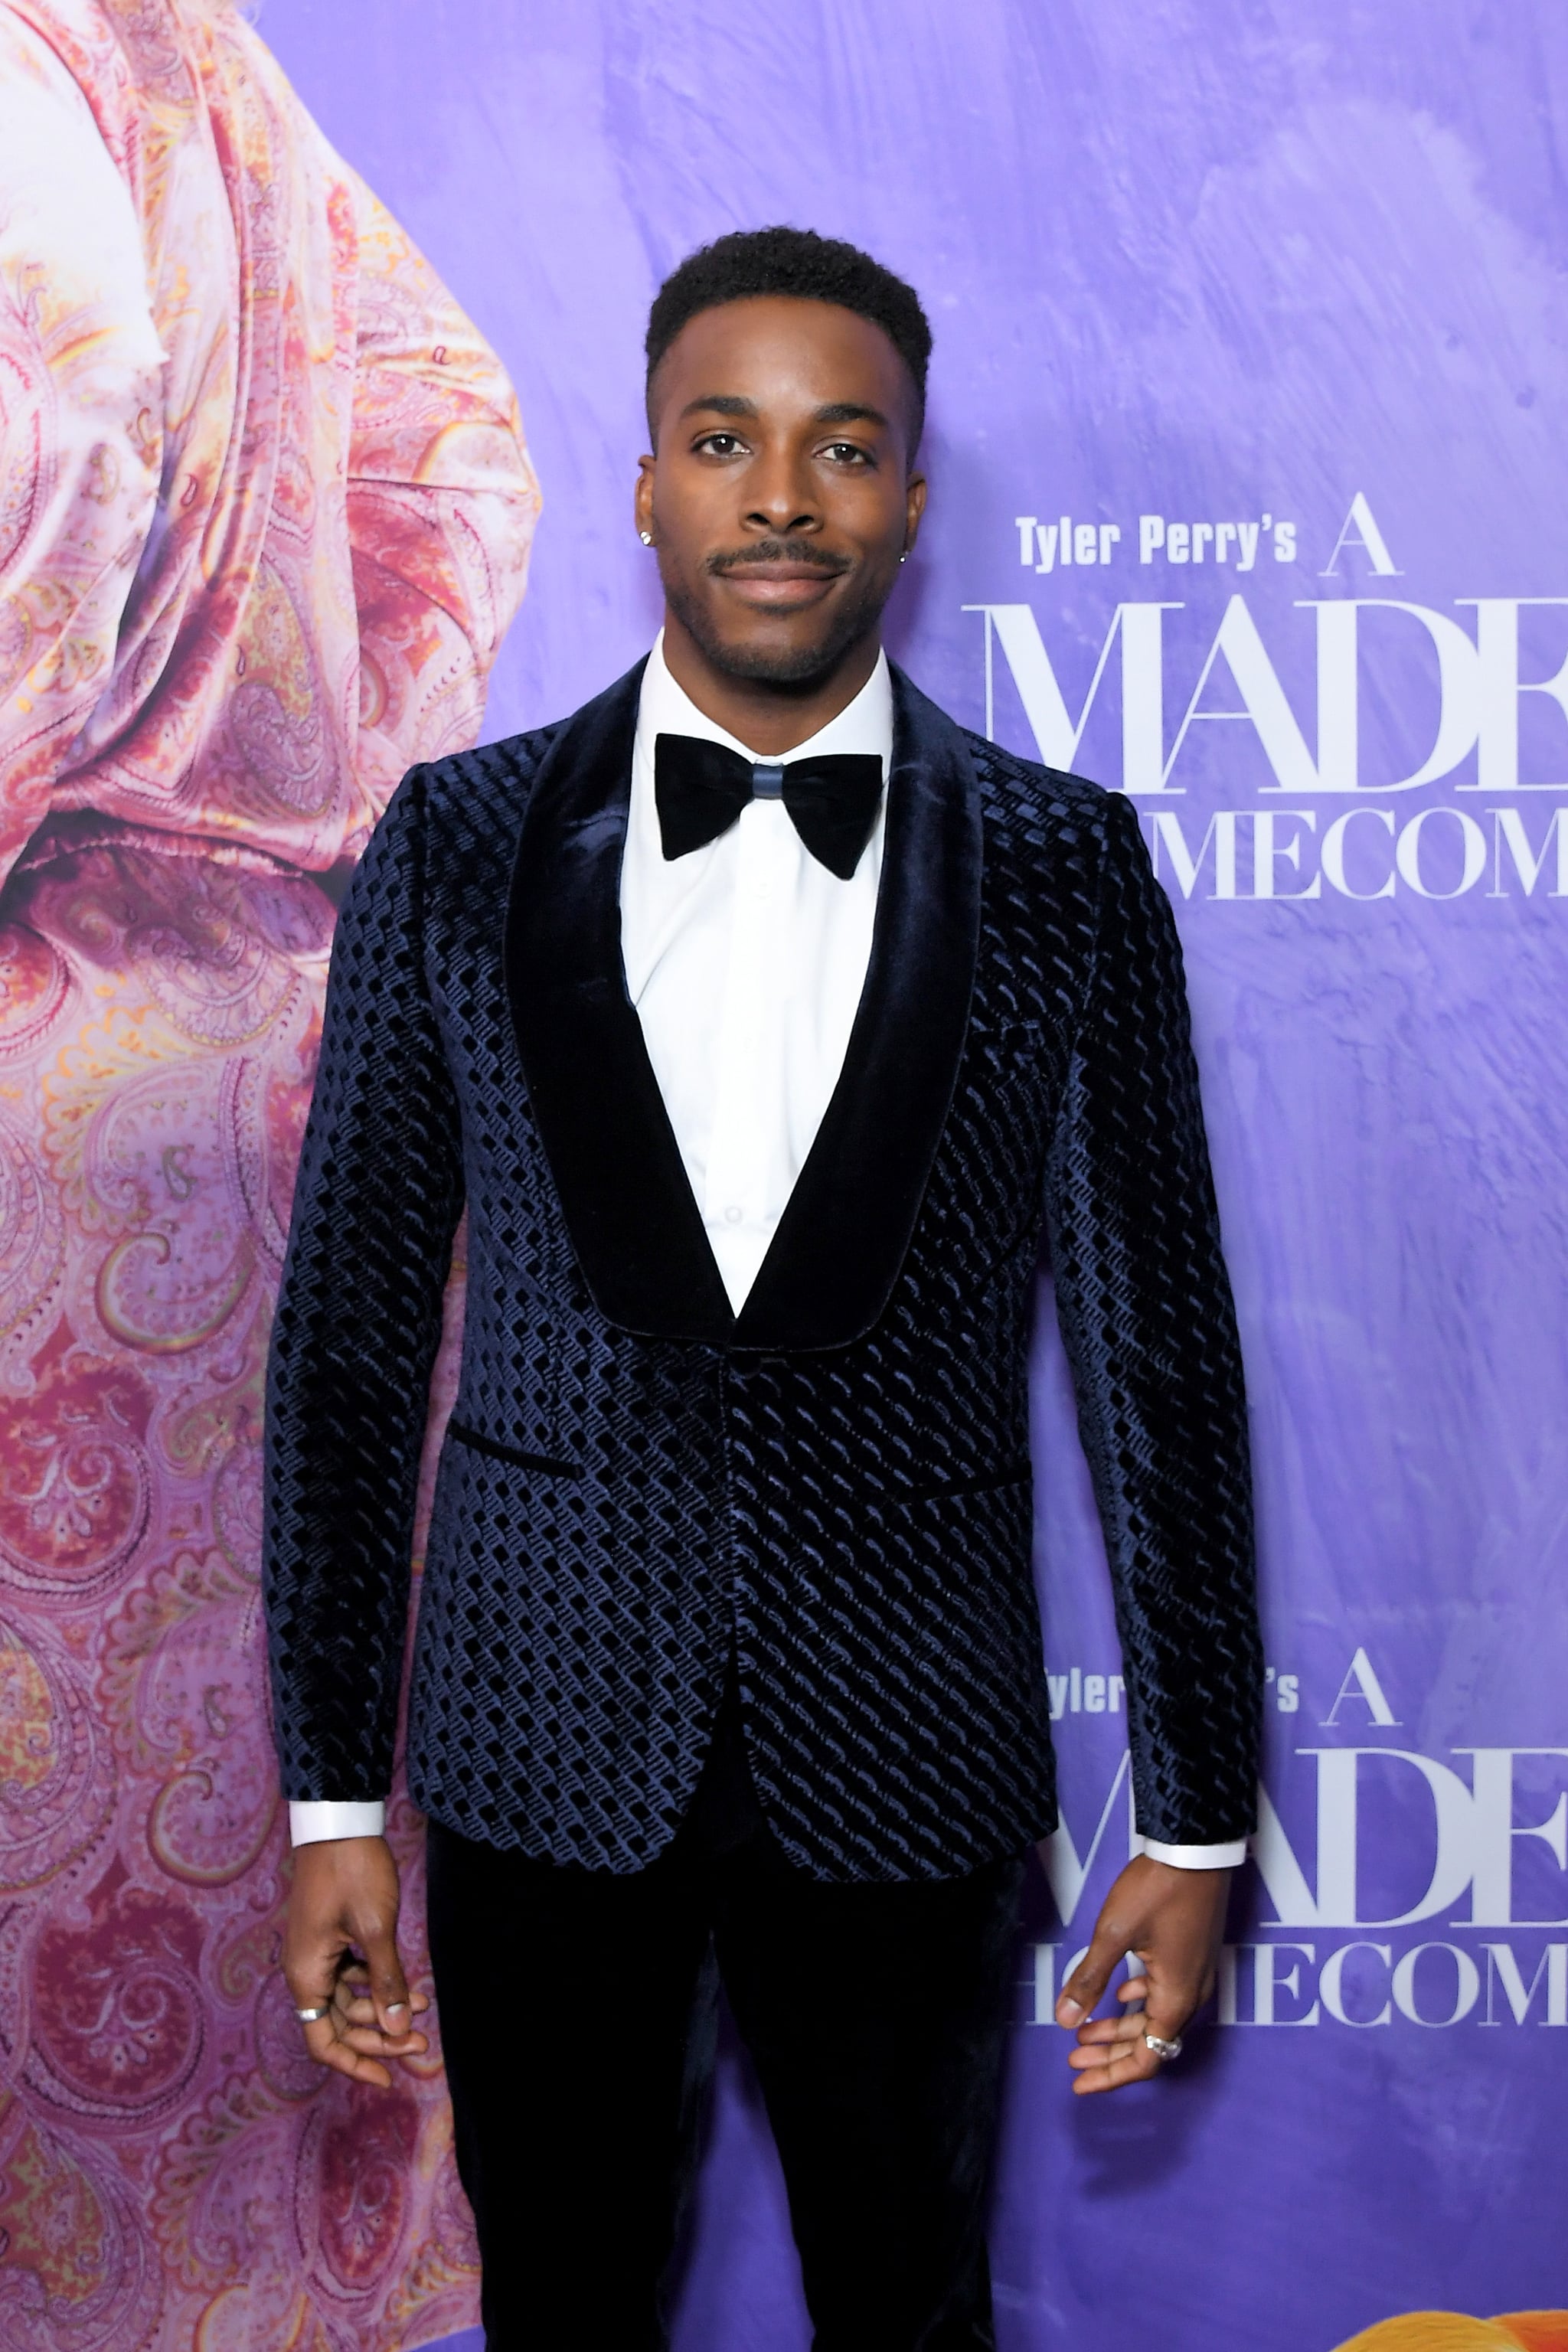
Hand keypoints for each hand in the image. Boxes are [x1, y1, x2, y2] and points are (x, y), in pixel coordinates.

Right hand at [283, 1834, 429, 2087]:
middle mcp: (308, 1971)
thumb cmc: (352, 1872)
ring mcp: (320, 1954)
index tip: (388, 2079)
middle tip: (423, 2044)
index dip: (355, 2064)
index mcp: (307, 1976)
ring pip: (352, 2000)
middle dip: (381, 2036)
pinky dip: (382, 1983)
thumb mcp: (376, 1930)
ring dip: (386, 2009)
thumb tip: (398, 2030)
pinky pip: (356, 1975)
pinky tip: (412, 1986)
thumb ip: (386, 1983)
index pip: (323, 2042)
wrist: (339, 1821)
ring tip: (425, 2008)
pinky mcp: (334, 1938)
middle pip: (341, 2025)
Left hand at [1052, 1852, 1229, 2093]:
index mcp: (1176, 1999)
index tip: (1080, 2083)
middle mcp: (1192, 1996)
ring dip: (1121, 2029)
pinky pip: (1165, 1996)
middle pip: (1150, 2044)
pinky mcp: (1193, 1957)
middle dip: (1110, 2055)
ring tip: (1085, 2033)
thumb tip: (1064, 2019)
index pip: (1145, 2059)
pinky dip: (1137, 2004)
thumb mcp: (1114, 1935)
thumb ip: (1089, 1979)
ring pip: (1156, 2019)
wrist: (1196, 1850)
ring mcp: (1196, 1976)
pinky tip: (1119, 1996)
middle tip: (1074, 2060)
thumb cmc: (1157, 1890)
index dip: (1112, 2076)